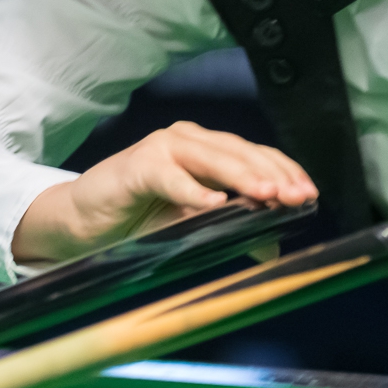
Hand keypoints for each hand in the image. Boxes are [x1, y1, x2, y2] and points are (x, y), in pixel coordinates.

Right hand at [13, 121, 316, 267]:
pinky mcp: (136, 167)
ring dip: (242, 177)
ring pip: (211, 158)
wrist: (78, 221)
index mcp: (204, 149)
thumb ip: (228, 230)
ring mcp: (161, 149)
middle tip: (297, 197)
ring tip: (268, 195)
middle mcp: (186, 140)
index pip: (254, 154)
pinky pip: (170, 177)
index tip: (309, 194)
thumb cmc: (135, 220)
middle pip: (239, 152)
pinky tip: (214, 204)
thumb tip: (271, 247)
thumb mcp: (189, 228)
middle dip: (272, 174)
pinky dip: (193, 191)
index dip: (284, 171)